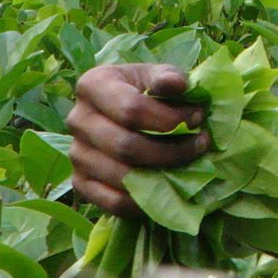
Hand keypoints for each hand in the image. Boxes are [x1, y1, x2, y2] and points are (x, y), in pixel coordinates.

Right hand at [67, 63, 209, 216]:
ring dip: (163, 175)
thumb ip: (168, 77)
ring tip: (189, 163)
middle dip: (172, 149)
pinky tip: (168, 186)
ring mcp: (76, 154)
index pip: (130, 109)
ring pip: (121, 176)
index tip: (199, 117)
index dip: (169, 118)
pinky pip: (113, 201)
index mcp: (93, 85)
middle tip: (201, 143)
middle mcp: (77, 120)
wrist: (126, 109)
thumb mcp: (158, 75)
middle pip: (126, 146)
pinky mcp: (81, 182)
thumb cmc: (147, 89)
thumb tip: (176, 84)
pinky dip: (144, 200)